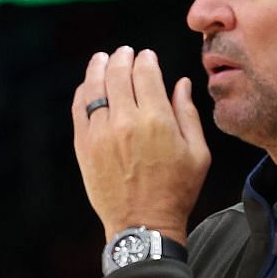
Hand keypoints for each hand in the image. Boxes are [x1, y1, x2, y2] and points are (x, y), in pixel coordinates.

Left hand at [71, 46, 211, 241]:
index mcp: (157, 120)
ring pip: (94, 87)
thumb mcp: (197, 153)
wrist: (143, 225)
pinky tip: (89, 85)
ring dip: (98, 68)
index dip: (146, 59)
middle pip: (118, 73)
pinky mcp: (84, 146)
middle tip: (124, 52)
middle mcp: (126, 122)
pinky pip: (79, 109)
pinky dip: (83, 92)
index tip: (147, 56)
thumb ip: (188, 113)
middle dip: (122, 57)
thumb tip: (181, 83)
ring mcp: (101, 133)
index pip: (145, 73)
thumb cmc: (176, 191)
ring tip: (102, 59)